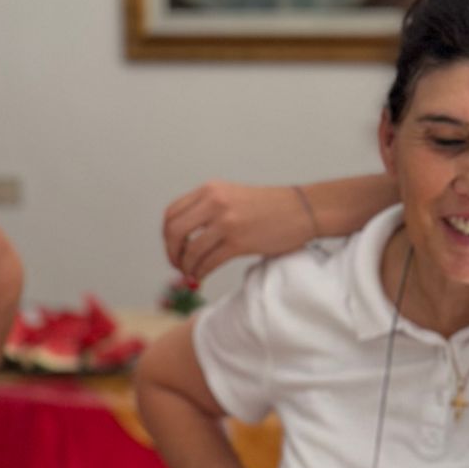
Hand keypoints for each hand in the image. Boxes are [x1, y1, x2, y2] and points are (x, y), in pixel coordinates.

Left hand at [162, 182, 308, 284]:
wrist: (302, 209)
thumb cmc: (270, 207)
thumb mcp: (232, 196)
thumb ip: (208, 209)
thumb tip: (183, 238)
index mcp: (210, 190)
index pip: (172, 213)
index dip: (167, 236)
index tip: (173, 248)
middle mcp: (214, 202)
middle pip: (174, 231)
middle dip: (172, 253)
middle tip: (177, 265)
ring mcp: (226, 222)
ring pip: (190, 250)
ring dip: (186, 267)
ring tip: (191, 274)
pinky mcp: (238, 242)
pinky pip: (208, 262)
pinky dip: (200, 273)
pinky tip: (201, 277)